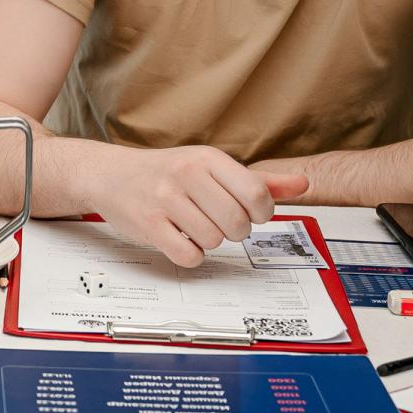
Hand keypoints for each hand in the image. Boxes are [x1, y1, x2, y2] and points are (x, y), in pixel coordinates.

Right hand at [82, 145, 308, 267]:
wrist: (109, 174)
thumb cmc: (166, 172)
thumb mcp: (210, 166)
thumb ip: (258, 180)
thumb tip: (304, 184)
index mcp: (207, 158)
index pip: (257, 194)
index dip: (260, 213)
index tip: (247, 213)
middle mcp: (186, 173)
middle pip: (237, 223)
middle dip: (234, 232)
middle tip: (218, 224)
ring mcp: (164, 198)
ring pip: (213, 241)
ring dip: (208, 242)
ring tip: (193, 228)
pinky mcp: (147, 223)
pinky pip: (188, 255)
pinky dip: (190, 255)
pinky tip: (179, 239)